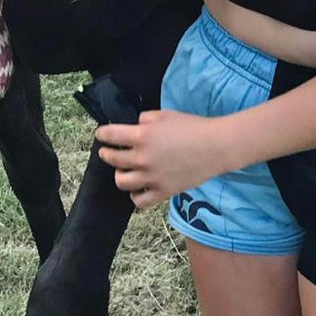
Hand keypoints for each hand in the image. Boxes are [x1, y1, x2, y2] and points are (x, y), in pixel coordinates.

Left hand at [96, 110, 230, 209]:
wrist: (215, 147)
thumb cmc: (192, 126)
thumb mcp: (165, 114)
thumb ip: (145, 119)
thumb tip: (135, 126)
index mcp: (142, 135)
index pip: (110, 135)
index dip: (102, 134)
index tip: (101, 134)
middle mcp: (142, 157)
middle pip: (112, 159)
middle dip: (107, 154)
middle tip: (107, 152)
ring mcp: (151, 177)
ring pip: (121, 181)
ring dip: (120, 174)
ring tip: (124, 170)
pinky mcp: (162, 192)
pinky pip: (139, 200)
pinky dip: (135, 195)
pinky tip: (137, 188)